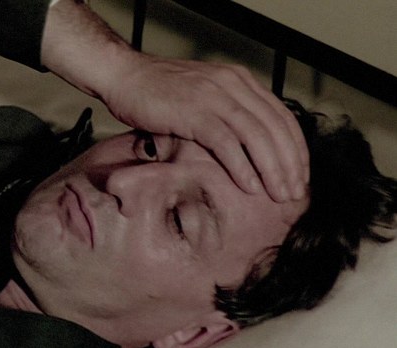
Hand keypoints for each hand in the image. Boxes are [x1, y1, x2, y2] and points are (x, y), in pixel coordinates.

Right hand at [104, 52, 307, 201]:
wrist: (123, 76)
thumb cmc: (156, 92)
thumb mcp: (201, 96)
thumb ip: (225, 113)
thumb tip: (245, 148)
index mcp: (239, 81)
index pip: (281, 116)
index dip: (295, 149)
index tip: (299, 176)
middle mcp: (232, 85)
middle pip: (275, 128)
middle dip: (289, 164)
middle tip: (294, 193)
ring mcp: (214, 97)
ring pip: (256, 136)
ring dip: (272, 170)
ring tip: (278, 195)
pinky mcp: (194, 111)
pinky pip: (226, 142)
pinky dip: (241, 166)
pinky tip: (249, 186)